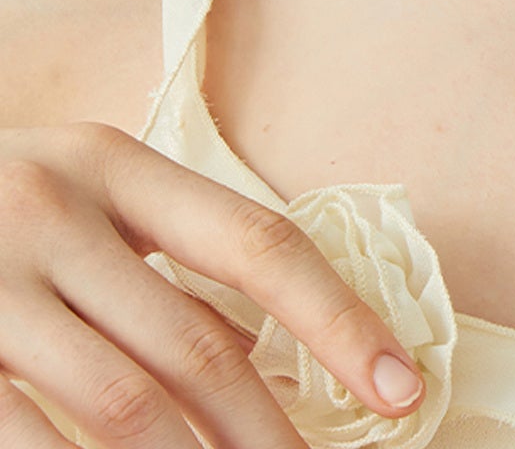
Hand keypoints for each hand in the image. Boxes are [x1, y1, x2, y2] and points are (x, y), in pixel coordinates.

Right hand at [0, 122, 425, 445]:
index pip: (260, 244)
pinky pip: (33, 439)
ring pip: (126, 409)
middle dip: (270, 429)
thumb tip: (263, 351)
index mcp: (117, 166)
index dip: (340, 321)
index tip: (403, 387)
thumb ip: (159, 257)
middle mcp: (58, 213)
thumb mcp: (76, 198)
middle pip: (199, 346)